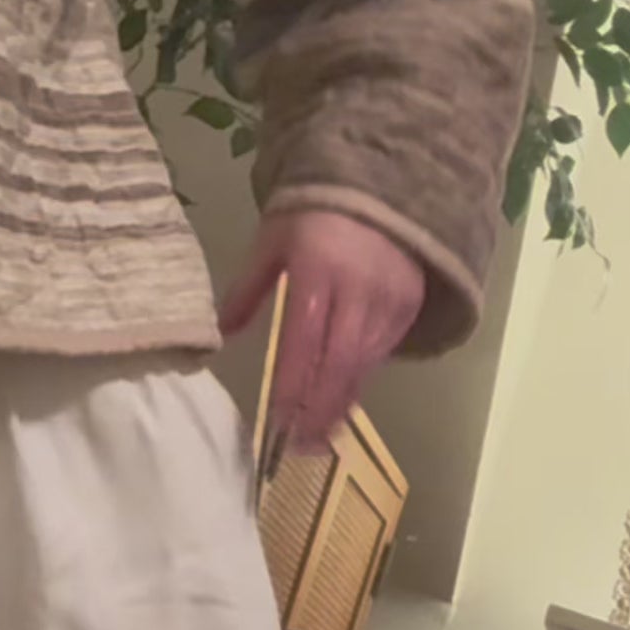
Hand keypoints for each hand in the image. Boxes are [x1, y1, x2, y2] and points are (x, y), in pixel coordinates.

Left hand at [218, 209, 426, 458]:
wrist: (380, 182)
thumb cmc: (312, 214)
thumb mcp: (271, 242)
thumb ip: (247, 290)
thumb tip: (220, 335)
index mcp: (316, 273)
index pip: (304, 342)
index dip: (292, 387)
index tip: (277, 422)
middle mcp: (357, 292)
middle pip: (340, 365)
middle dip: (320, 410)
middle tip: (301, 446)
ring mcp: (388, 301)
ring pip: (364, 365)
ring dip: (341, 402)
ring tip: (317, 434)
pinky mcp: (408, 307)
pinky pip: (382, 352)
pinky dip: (360, 378)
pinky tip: (341, 399)